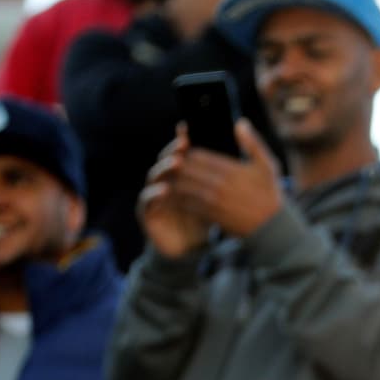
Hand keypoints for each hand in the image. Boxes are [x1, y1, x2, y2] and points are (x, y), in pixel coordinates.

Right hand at [139, 129, 210, 259]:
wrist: (192, 249)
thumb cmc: (204, 220)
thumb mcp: (216, 198)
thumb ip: (221, 177)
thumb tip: (232, 156)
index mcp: (179, 176)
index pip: (179, 153)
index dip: (183, 141)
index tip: (189, 130)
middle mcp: (164, 182)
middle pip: (166, 161)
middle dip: (174, 151)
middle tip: (183, 142)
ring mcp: (154, 196)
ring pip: (155, 177)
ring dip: (164, 168)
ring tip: (177, 162)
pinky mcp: (147, 212)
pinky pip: (147, 201)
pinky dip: (155, 194)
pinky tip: (165, 190)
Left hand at [164, 119, 283, 238]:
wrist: (272, 227)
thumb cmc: (270, 195)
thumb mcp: (268, 166)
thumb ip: (253, 144)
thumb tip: (241, 123)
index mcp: (230, 169)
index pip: (196, 155)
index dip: (186, 152)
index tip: (183, 153)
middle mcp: (220, 184)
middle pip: (186, 170)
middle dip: (176, 167)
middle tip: (170, 165)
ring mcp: (214, 201)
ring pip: (183, 187)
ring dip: (174, 183)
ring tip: (169, 180)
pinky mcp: (211, 216)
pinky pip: (187, 205)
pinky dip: (179, 200)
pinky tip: (177, 198)